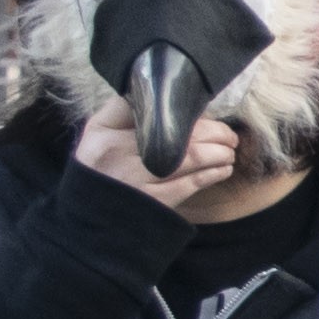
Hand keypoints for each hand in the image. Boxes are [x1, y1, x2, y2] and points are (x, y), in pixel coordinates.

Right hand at [73, 93, 244, 212]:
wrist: (89, 221)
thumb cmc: (99, 171)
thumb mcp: (98, 136)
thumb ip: (122, 113)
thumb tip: (163, 96)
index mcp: (104, 132)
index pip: (148, 108)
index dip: (181, 108)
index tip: (200, 109)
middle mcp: (119, 154)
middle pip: (177, 133)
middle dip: (213, 130)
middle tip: (228, 133)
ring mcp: (137, 180)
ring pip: (190, 157)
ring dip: (219, 151)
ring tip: (230, 149)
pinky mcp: (154, 203)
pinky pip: (192, 184)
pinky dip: (213, 173)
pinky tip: (224, 168)